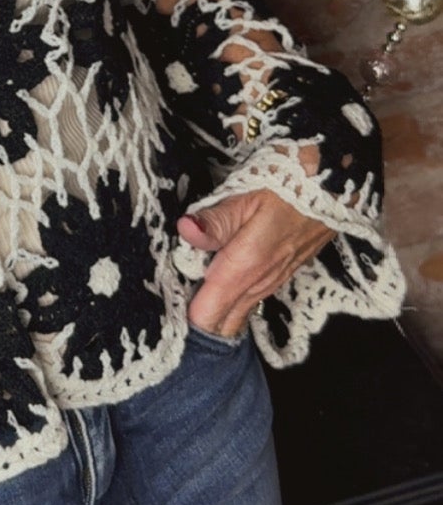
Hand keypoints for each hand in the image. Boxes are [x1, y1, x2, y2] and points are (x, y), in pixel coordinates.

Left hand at [178, 189, 332, 337]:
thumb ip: (217, 219)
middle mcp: (262, 278)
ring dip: (217, 314)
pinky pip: (255, 296)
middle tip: (172, 324)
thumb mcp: (248, 192)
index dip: (185, 318)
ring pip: (240, 309)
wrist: (340, 181)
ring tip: (190, 316)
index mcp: (247, 264)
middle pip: (224, 319)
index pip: (209, 312)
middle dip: (199, 323)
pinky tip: (223, 301)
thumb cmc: (291, 180)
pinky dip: (235, 303)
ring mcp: (276, 276)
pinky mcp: (286, 270)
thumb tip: (184, 231)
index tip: (165, 317)